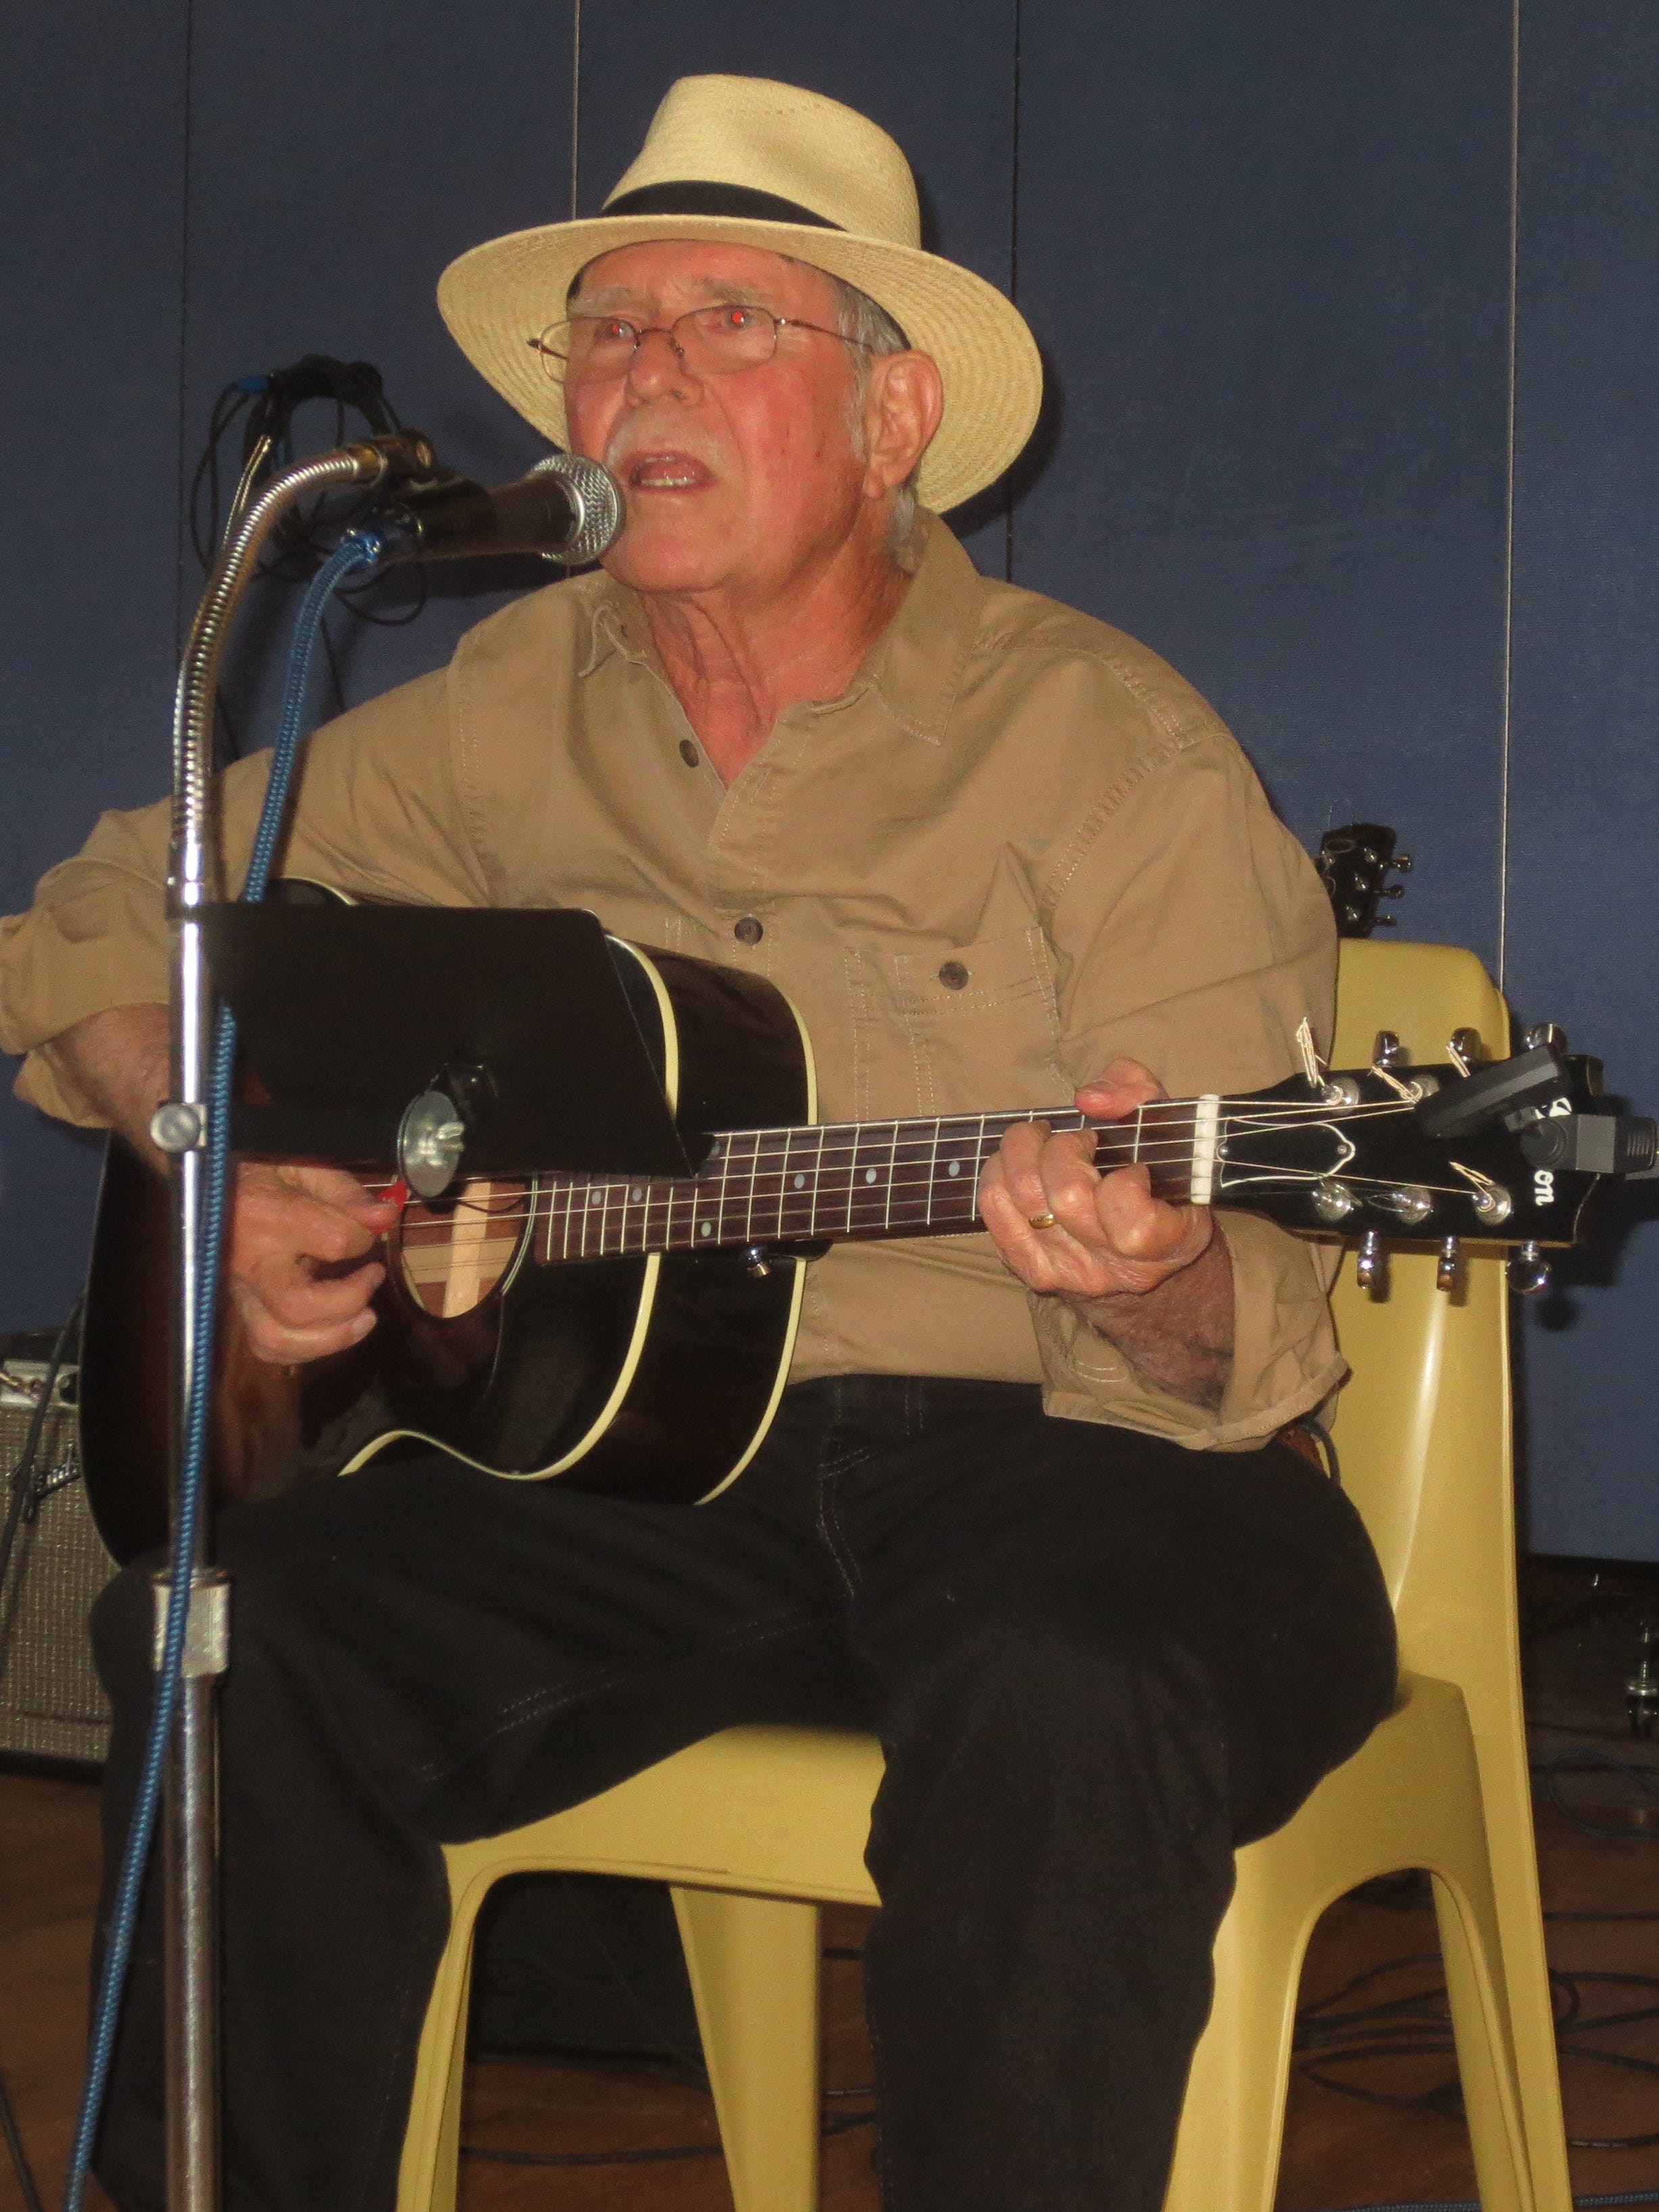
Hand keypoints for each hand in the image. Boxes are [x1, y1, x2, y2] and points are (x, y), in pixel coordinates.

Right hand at [227, 1163, 398, 1364]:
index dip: (365, 1237)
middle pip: (298, 1307)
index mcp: (266, 1215)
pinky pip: (265, 1345)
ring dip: (330, 1339)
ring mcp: (240, 1289)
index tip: (372, 1225)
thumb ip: (346, 1193)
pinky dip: (303, 1349)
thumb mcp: (305, 1166)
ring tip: (365, 1319)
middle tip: (373, 1276)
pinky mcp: (240, 1305)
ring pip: (277, 1338)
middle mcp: (249, 1261)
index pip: (334, 1241)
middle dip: (349, 1301)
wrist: (211, 1181)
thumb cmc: (262, 1170)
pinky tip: (332, 1331)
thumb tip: (384, 1217)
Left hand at [978, 1057, 1213, 1301]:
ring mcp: (1067, 1272)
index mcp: (1166, 1245)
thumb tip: (1088, 1101)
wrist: (1141, 1253)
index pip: (1133, 1226)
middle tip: (1080, 1141)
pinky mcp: (1029, 1267)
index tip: (1135, 1167)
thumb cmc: (1158, 1177)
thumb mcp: (1169, 1126)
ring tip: (1044, 1143)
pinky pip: (993, 1207)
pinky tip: (1022, 1164)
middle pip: (1067, 1197)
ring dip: (1025, 1152)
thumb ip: (1137, 1093)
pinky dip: (1000, 1172)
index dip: (1128, 1182)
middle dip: (1066, 1147)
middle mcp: (1114, 1268)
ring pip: (1022, 1196)